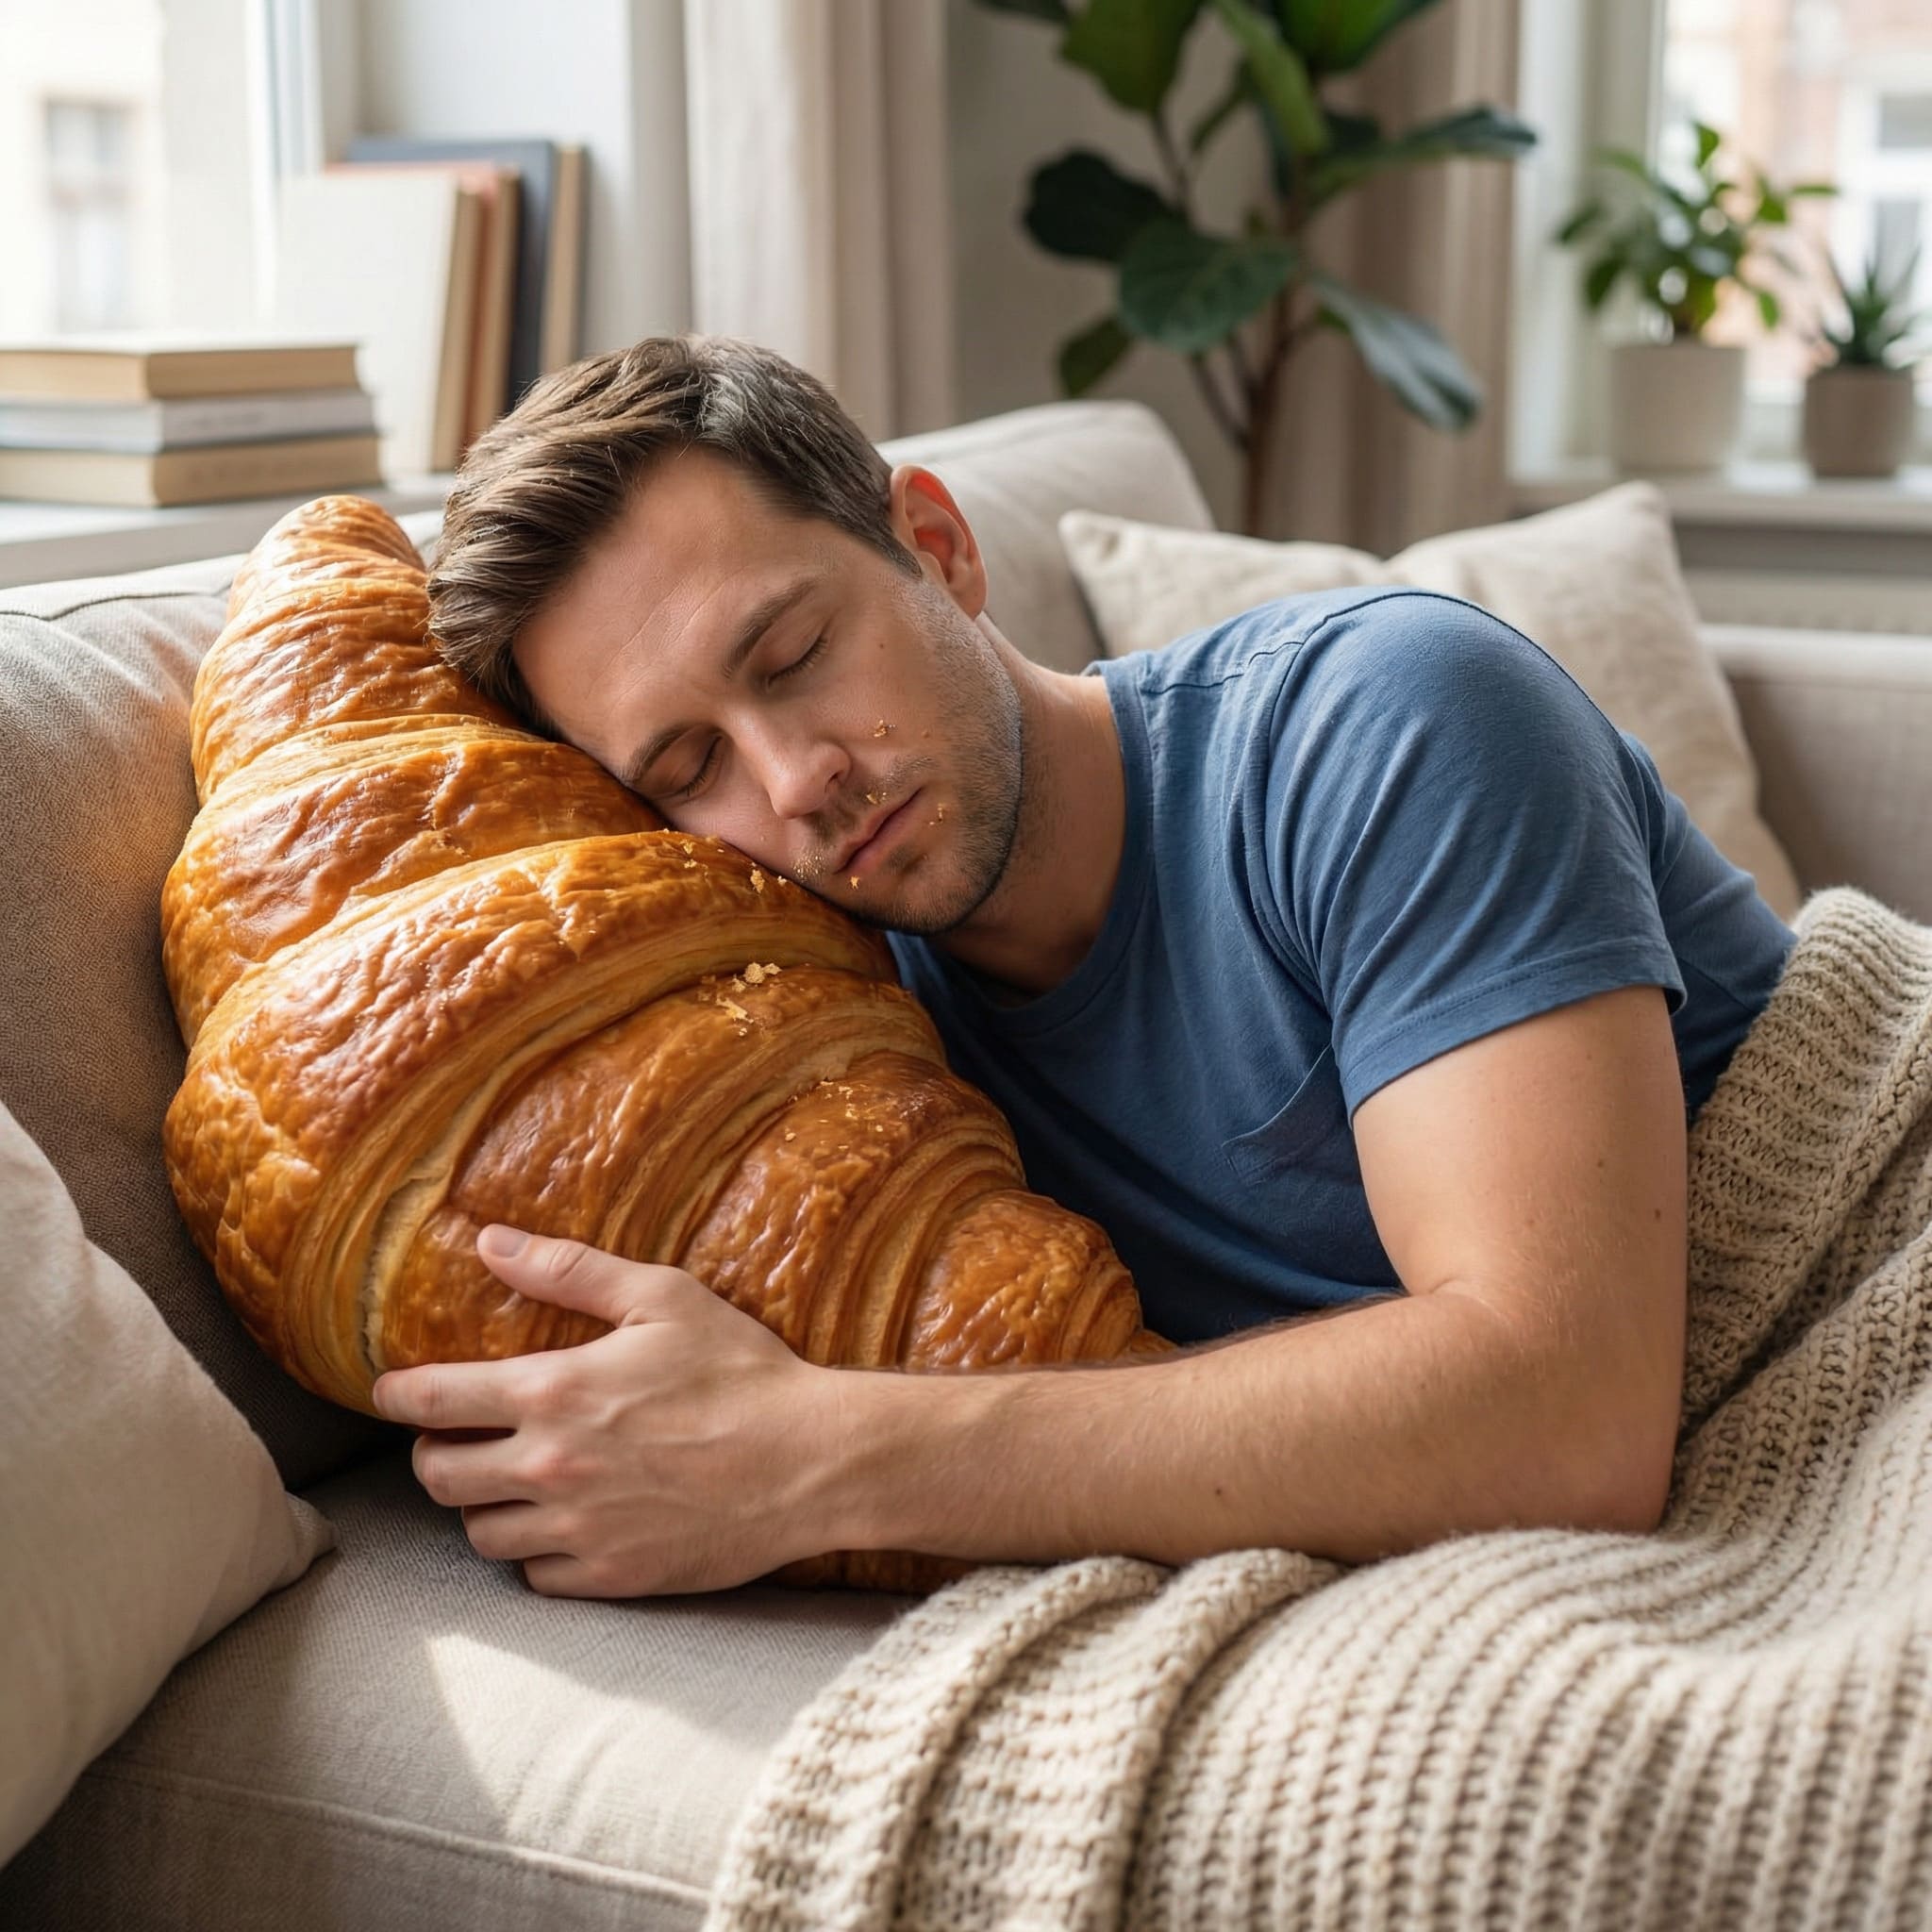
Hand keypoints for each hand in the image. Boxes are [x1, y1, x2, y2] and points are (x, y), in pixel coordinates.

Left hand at [370, 1225, 849, 1596]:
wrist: (810, 1461)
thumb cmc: (742, 1371)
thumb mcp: (661, 1298)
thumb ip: (568, 1271)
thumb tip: (490, 1242)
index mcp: (553, 1391)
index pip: (434, 1400)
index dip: (398, 1395)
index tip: (390, 1393)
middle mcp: (550, 1466)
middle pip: (439, 1477)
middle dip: (433, 1455)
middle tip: (454, 1440)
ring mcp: (578, 1528)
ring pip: (481, 1534)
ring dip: (484, 1506)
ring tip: (510, 1484)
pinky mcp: (611, 1575)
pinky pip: (536, 1578)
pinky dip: (536, 1554)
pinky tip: (563, 1525)